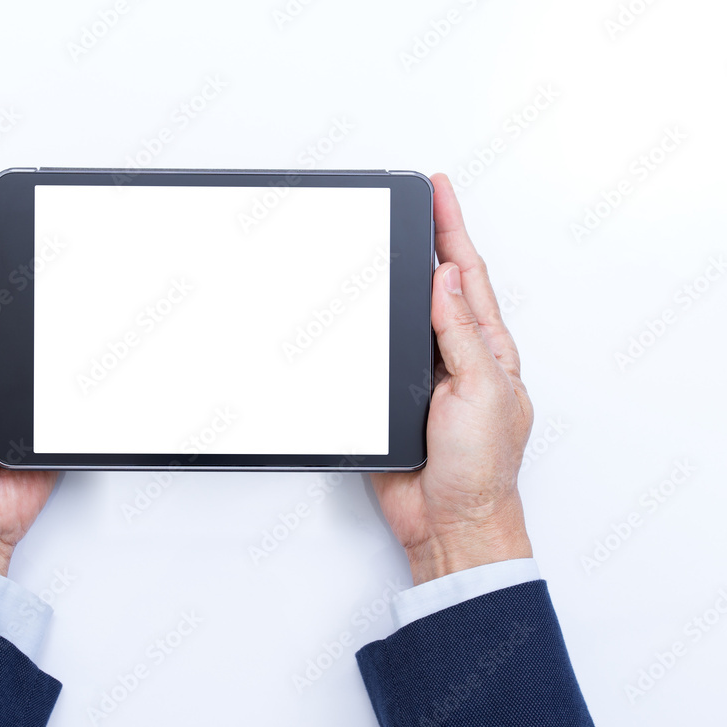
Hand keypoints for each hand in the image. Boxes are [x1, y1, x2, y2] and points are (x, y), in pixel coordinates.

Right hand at [372, 173, 533, 584]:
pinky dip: (371, 324)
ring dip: (399, 277)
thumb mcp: (481, 392)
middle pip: (439, 284)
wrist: (448, 522)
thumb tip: (446, 278)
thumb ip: (461, 334)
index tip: (437, 191)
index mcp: (487, 349)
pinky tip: (365, 308)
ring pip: (406, 313)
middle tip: (416, 200)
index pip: (467, 275)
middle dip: (429, 239)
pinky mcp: (394, 398)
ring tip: (393, 236)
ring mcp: (426, 375)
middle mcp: (457, 355)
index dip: (452, 230)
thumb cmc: (479, 469)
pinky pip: (379, 350)